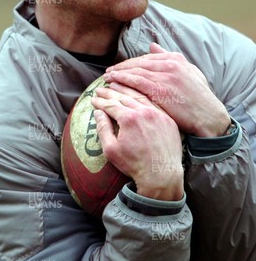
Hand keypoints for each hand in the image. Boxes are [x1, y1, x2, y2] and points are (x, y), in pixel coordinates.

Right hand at [91, 86, 183, 200]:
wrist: (162, 174)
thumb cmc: (134, 165)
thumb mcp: (111, 150)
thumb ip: (103, 129)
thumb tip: (98, 113)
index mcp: (129, 119)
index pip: (110, 104)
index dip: (100, 101)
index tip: (93, 99)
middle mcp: (144, 112)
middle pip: (123, 97)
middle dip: (110, 92)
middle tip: (100, 89)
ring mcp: (158, 115)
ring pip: (139, 97)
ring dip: (126, 90)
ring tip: (116, 86)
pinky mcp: (168, 120)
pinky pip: (153, 104)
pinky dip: (142, 98)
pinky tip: (136, 95)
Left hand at [103, 43, 230, 136]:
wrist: (208, 116)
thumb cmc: (199, 98)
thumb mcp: (190, 73)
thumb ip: (171, 58)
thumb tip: (153, 46)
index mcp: (176, 59)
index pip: (147, 57)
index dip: (131, 62)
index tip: (120, 67)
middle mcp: (170, 63)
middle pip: (138, 62)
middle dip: (121, 67)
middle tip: (108, 72)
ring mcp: (165, 75)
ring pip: (135, 71)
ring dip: (118, 74)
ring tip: (107, 78)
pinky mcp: (160, 89)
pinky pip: (136, 82)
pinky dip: (122, 81)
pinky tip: (113, 84)